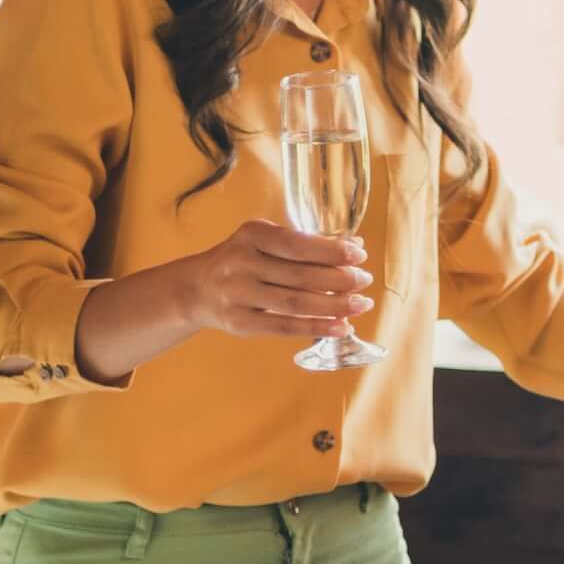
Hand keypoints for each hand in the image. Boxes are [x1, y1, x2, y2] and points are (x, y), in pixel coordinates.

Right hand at [186, 219, 374, 341]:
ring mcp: (238, 294)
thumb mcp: (265, 242)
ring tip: (360, 305)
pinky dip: (316, 328)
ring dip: (334, 306)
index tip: (359, 255)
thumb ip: (305, 244)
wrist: (198, 289)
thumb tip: (355, 247)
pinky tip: (341, 327)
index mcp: (251, 235)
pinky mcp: (239, 322)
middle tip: (365, 282)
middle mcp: (241, 262)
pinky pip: (285, 327)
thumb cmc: (242, 261)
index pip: (297, 244)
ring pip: (296, 303)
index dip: (331, 251)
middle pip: (300, 275)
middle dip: (339, 279)